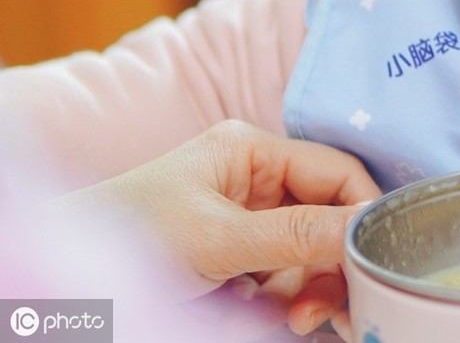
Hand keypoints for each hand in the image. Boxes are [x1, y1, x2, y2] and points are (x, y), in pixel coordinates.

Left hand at [54, 120, 380, 336]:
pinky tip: (286, 320)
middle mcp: (258, 185)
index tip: (377, 256)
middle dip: (334, 263)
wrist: (66, 293)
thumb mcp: (218, 238)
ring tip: (299, 321)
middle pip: (330, 219)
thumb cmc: (128, 240)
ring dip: (315, 291)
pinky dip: (296, 305)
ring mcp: (250, 228)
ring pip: (315, 259)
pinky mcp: (243, 268)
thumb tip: (367, 229)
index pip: (336, 173)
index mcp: (253, 153)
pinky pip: (292, 284)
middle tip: (333, 306)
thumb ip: (296, 234)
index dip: (363, 211)